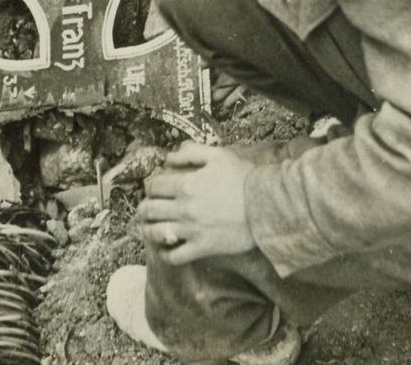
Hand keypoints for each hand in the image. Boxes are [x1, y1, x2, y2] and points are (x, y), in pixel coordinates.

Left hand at [138, 142, 255, 264]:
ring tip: (151, 226)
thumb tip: (169, 157)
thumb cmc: (243, 178)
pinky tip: (168, 246)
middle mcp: (184, 209)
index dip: (151, 185)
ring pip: (156, 233)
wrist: (265, 206)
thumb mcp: (218, 155)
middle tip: (149, 207)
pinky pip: (175, 257)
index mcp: (186, 185)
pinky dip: (166, 253)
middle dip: (144, 207)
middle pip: (149, 210)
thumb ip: (191, 153)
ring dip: (148, 229)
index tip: (156, 187)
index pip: (153, 186)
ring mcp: (192, 231)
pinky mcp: (202, 248)